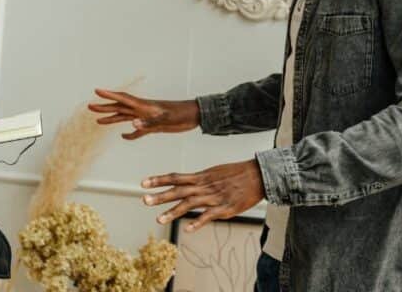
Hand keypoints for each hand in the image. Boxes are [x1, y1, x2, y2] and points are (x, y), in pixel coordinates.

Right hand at [88, 89, 200, 139]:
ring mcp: (147, 118)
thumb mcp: (165, 119)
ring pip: (125, 118)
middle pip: (119, 108)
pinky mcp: (153, 126)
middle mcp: (142, 110)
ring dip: (112, 119)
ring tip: (98, 121)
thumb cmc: (181, 114)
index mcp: (143, 106)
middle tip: (89, 106)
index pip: (122, 99)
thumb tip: (131, 125)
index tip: (96, 91)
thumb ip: (148, 123)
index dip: (109, 95)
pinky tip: (124, 136)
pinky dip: (130, 134)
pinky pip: (138, 130)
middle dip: (104, 107)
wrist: (194, 116)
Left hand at [142, 159, 264, 231]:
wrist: (258, 175)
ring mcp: (214, 197)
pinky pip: (209, 216)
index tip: (143, 183)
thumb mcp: (215, 172)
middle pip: (178, 191)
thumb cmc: (237, 174)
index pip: (176, 177)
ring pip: (190, 204)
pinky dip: (198, 222)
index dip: (159, 180)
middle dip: (160, 196)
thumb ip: (200, 180)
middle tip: (144, 200)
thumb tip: (187, 182)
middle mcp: (204, 186)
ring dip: (173, 212)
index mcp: (201, 177)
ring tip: (159, 219)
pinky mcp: (225, 208)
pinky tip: (187, 229)